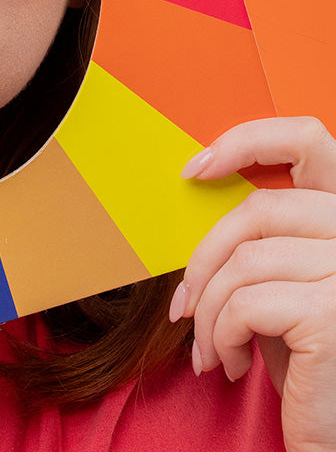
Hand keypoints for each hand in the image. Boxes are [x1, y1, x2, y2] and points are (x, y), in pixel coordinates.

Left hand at [171, 116, 335, 451]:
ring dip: (207, 311)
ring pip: (242, 262)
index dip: (247, 140)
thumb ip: (265, 237)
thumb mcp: (287, 283)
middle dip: (204, 258)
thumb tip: (198, 182)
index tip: (194, 168)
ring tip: (209, 348)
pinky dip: (219, 335)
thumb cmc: (311, 360)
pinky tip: (227, 363)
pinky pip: (243, 304)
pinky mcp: (333, 314)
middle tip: (182, 306)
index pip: (308, 139)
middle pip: (257, 209)